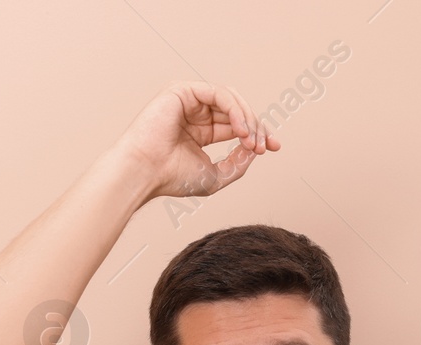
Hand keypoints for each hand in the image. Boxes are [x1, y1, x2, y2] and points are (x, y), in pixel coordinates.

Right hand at [115, 81, 280, 202]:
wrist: (145, 172)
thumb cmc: (172, 178)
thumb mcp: (216, 175)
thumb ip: (238, 163)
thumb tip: (255, 149)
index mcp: (202, 132)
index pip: (237, 125)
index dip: (258, 133)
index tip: (274, 147)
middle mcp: (196, 114)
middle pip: (238, 110)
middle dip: (256, 127)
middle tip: (263, 147)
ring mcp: (189, 101)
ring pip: (232, 99)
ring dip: (247, 120)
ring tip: (250, 141)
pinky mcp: (182, 90)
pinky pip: (219, 94)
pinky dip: (235, 110)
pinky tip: (240, 129)